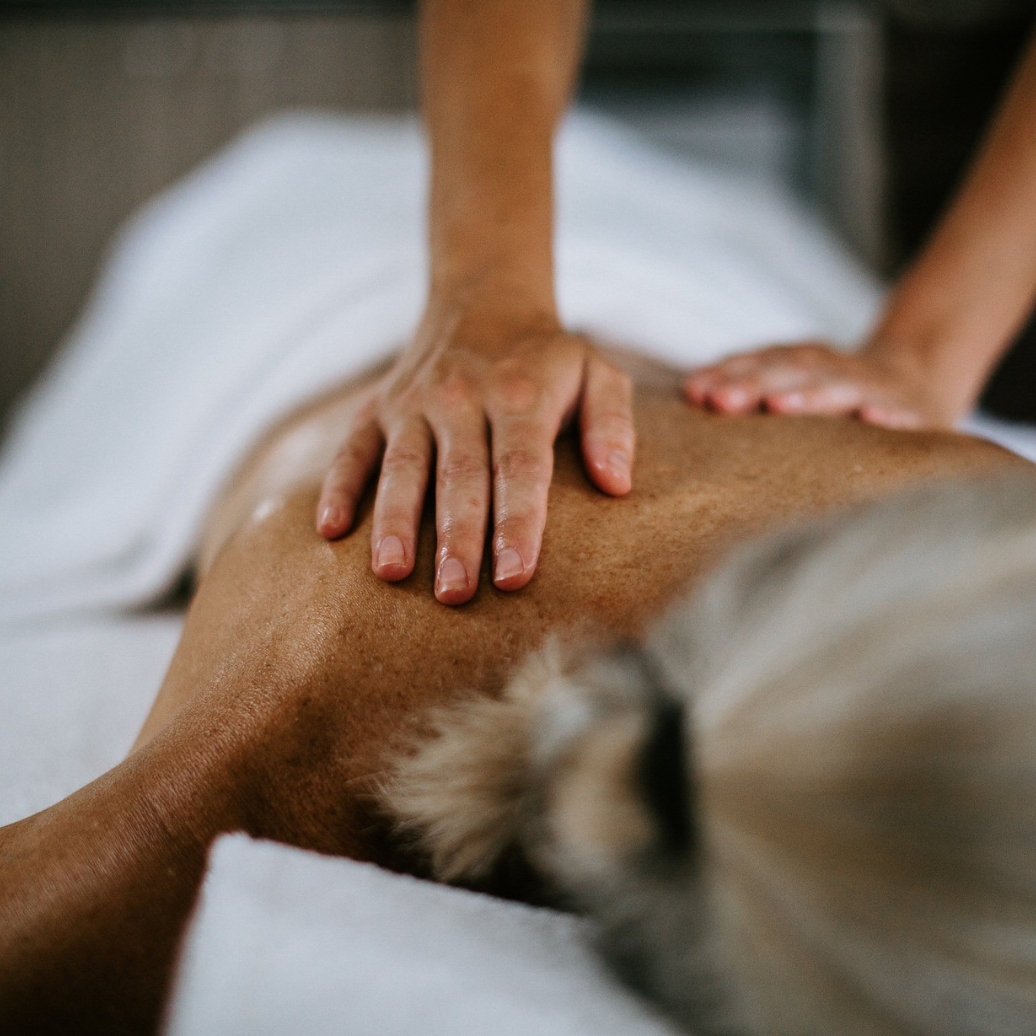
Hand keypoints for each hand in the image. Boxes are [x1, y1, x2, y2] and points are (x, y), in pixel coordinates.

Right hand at [315, 303, 634, 604]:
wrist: (483, 301)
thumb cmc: (548, 358)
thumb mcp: (599, 372)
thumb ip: (613, 424)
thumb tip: (617, 484)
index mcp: (519, 396)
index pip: (519, 468)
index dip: (517, 524)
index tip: (514, 576)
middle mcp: (461, 397)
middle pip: (459, 476)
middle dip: (456, 537)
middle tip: (455, 595)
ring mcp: (412, 402)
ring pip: (401, 467)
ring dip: (395, 520)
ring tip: (391, 573)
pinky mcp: (376, 408)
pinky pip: (351, 449)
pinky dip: (338, 487)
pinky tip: (329, 530)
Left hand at [684, 341, 947, 428]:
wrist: (920, 384)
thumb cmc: (834, 400)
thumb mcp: (792, 389)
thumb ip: (748, 392)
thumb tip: (692, 397)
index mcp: (800, 364)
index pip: (759, 363)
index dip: (726, 373)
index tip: (692, 393)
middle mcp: (833, 368)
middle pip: (790, 371)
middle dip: (753, 384)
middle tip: (719, 402)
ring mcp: (875, 388)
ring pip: (839, 387)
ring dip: (809, 395)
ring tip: (779, 405)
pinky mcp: (915, 412)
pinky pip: (904, 412)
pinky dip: (890, 414)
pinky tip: (875, 418)